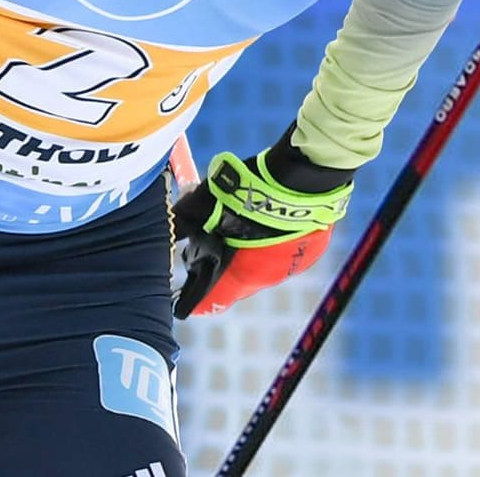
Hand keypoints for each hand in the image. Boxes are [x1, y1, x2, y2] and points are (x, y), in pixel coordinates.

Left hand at [171, 150, 350, 318]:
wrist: (300, 177)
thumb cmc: (248, 193)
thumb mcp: (205, 203)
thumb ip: (184, 219)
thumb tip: (169, 224)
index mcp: (235, 277)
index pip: (206, 302)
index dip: (191, 295)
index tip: (182, 288)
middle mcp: (264, 280)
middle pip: (234, 281)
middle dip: (222, 263)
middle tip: (214, 236)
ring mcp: (290, 267)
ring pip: (261, 266)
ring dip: (250, 251)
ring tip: (246, 220)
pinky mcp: (310, 252)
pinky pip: (286, 252)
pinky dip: (277, 241)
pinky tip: (273, 216)